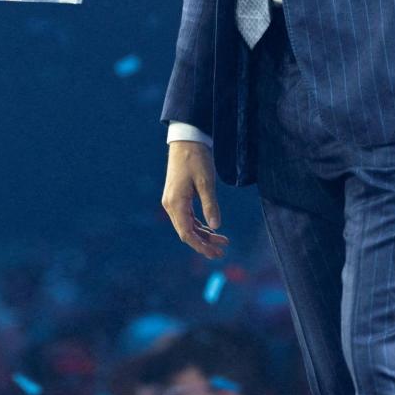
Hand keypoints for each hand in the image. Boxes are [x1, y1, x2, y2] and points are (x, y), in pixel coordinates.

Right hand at [162, 141, 228, 259]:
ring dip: (203, 235)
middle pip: (186, 232)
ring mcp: (173, 201)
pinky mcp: (178, 197)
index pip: (186, 233)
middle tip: (222, 252)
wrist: (187, 141)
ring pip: (188, 226)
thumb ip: (211, 205)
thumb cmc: (196, 159)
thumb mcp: (206, 182)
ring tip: (222, 242)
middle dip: (204, 243)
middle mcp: (171, 205)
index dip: (201, 245)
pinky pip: (188, 217)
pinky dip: (199, 225)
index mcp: (176, 203)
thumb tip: (216, 227)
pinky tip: (211, 229)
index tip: (215, 253)